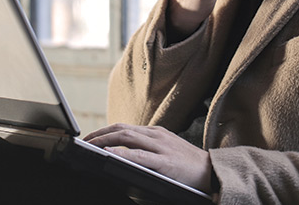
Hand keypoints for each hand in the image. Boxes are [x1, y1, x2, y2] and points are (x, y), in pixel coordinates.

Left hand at [84, 123, 213, 192]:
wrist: (214, 171)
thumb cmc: (189, 164)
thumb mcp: (167, 149)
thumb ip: (148, 148)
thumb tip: (124, 152)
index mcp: (156, 133)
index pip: (124, 127)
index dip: (105, 130)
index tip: (90, 137)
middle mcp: (156, 136)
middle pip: (121, 129)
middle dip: (100, 134)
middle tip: (84, 142)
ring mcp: (161, 147)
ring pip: (127, 138)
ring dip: (105, 141)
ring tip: (90, 147)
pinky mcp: (166, 162)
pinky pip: (140, 156)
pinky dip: (123, 154)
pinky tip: (110, 155)